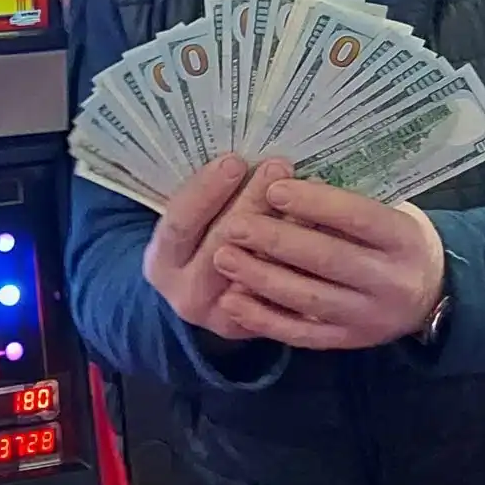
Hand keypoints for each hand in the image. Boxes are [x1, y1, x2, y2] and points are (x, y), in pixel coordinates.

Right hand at [143, 156, 297, 340]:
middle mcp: (187, 295)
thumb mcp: (189, 220)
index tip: (235, 161)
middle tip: (278, 166)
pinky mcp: (258, 328)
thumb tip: (245, 156)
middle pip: (222, 244)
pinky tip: (322, 226)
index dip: (207, 191)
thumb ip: (208, 196)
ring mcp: (223, 317)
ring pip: (258, 270)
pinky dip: (303, 258)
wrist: (205, 294)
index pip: (180, 223)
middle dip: (251, 201)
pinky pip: (284, 292)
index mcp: (161, 263)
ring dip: (284, 227)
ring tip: (307, 189)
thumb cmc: (199, 239)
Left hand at [211, 178, 445, 350]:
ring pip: (309, 300)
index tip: (273, 188)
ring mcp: (370, 318)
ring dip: (261, 278)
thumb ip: (347, 202)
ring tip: (223, 257)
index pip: (357, 218)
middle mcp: (391, 282)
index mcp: (405, 240)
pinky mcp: (348, 341)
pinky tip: (231, 301)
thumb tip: (286, 182)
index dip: (314, 203)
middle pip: (328, 260)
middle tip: (234, 225)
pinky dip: (263, 319)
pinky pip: (301, 334)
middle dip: (276, 241)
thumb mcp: (390, 210)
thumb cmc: (396, 237)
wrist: (432, 293)